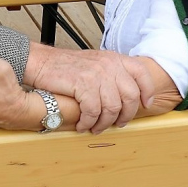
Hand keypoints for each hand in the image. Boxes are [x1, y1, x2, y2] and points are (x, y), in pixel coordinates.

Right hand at [25, 43, 154, 133]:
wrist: (41, 62)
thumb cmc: (66, 66)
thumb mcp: (95, 63)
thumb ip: (112, 74)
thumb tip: (127, 96)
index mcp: (114, 58)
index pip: (141, 73)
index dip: (146, 92)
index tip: (145, 105)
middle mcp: (108, 65)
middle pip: (130, 96)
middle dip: (125, 116)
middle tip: (117, 124)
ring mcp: (96, 74)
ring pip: (112, 108)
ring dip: (104, 123)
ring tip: (96, 128)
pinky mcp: (83, 85)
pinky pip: (93, 111)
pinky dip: (89, 123)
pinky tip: (83, 125)